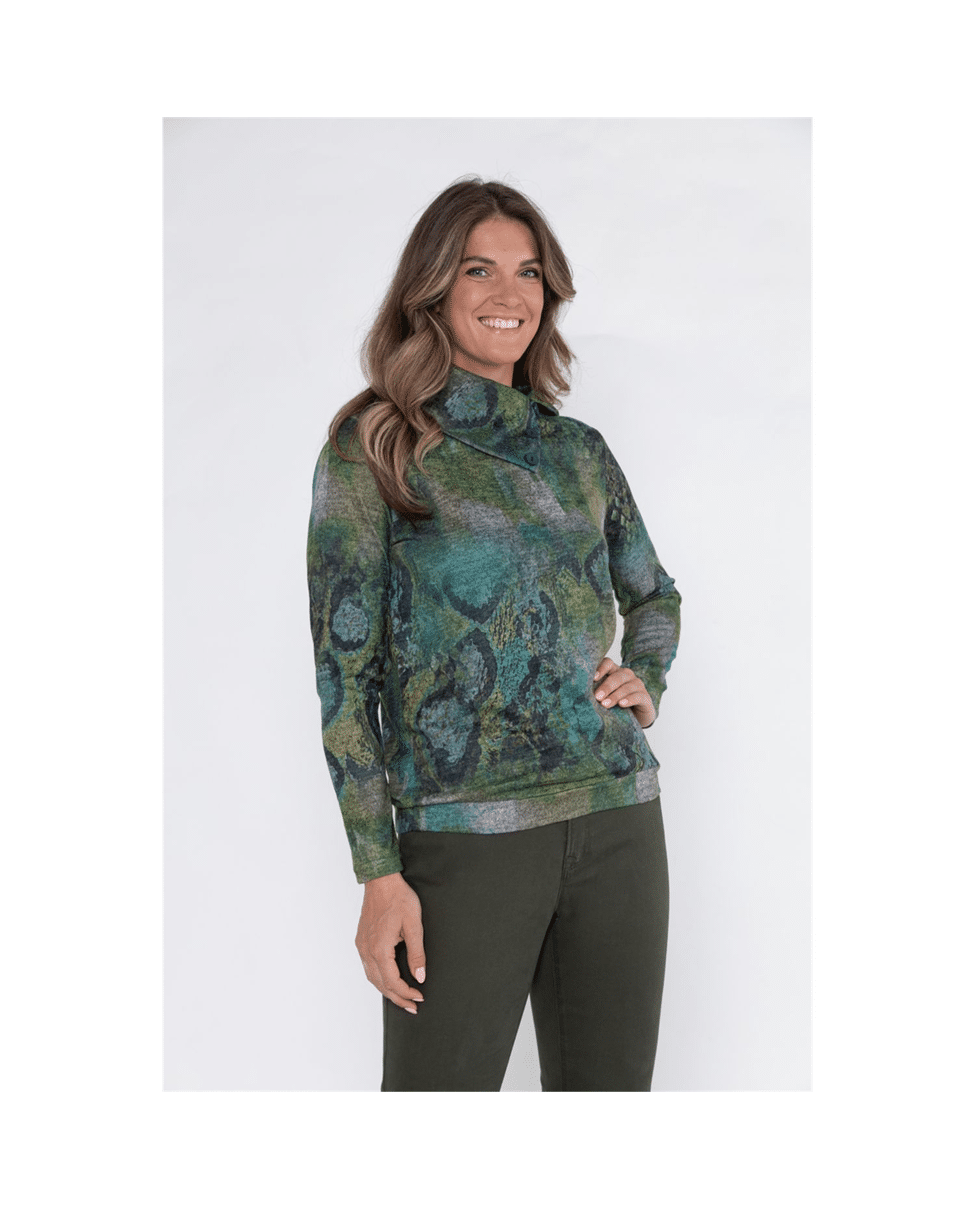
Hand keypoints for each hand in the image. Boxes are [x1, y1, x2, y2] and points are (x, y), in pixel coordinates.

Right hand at [356, 871, 426, 1013]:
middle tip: (412, 1007)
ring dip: (387, 990)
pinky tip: (388, 980)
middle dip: (397, 997)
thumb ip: (417, 954)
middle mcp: (367, 950)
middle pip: (380, 984)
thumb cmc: (399, 899)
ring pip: (372, 977)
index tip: (420, 997)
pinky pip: (368, 967)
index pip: (392, 982)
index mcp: (380, 949)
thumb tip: (420, 977)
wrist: (381, 881)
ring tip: (402, 998)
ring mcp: (362, 946)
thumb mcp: (414, 925)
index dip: (407, 993)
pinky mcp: (361, 940)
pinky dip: (379, 978)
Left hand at [593, 657, 656, 728]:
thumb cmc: (614, 706)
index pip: (608, 663)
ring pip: (627, 686)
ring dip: (615, 695)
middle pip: (617, 675)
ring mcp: (637, 685)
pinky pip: (638, 696)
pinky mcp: (645, 697)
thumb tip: (577, 694)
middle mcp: (627, 675)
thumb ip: (594, 693)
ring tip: (605, 704)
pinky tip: (622, 704)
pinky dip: (629, 699)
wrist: (635, 718)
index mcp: (614, 672)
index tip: (592, 679)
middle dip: (606, 686)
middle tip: (597, 696)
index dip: (600, 668)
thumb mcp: (603, 698)